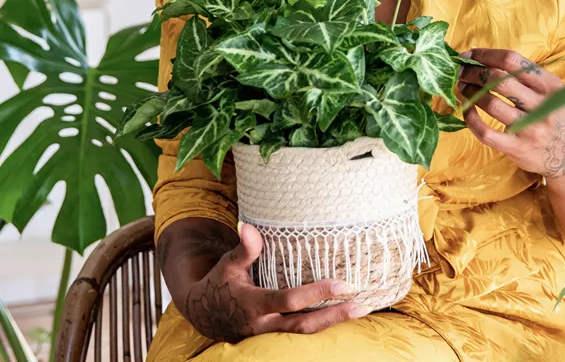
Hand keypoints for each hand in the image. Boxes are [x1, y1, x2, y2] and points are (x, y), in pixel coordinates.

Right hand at [180, 223, 370, 341]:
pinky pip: (301, 334)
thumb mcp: (228, 265)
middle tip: (361, 306)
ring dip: (333, 322)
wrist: (203, 315)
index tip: (343, 284)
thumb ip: (244, 249)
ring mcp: (269, 335)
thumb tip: (247, 226)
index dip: (316, 293)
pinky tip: (342, 315)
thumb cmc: (219, 284)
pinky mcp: (273, 338)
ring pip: (305, 333)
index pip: (289, 300)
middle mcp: (263, 324)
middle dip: (334, 316)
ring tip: (360, 310)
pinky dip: (322, 325)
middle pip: (303, 325)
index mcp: (253, 304)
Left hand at [457, 48, 564, 196]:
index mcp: (549, 84)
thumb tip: (478, 55)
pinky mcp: (517, 148)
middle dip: (473, 72)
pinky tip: (466, 110)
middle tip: (460, 71)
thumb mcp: (551, 90)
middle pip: (498, 80)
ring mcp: (530, 128)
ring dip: (470, 92)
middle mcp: (542, 105)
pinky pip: (486, 132)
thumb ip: (522, 74)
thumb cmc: (552, 115)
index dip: (485, 55)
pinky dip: (470, 118)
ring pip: (491, 104)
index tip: (468, 54)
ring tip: (462, 87)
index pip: (512, 60)